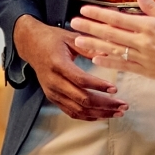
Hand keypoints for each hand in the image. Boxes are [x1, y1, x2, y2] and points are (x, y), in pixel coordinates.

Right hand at [13, 15, 127, 121]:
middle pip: (81, 99)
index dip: (98, 86)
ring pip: (78, 110)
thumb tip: (109, 53)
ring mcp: (52, 92)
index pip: (80, 80)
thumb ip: (88, 47)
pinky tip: (102, 115)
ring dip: (100, 113)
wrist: (31, 45)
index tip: (115, 88)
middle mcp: (54, 81)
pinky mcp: (53, 98)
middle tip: (123, 105)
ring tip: (118, 113)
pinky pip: (72, 112)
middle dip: (105, 104)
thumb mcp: (70, 38)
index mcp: (58, 64)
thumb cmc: (52, 39)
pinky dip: (88, 116)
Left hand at [70, 0, 154, 106]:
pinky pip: (124, 66)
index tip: (85, 9)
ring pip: (114, 50)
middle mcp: (144, 42)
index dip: (99, 14)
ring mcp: (145, 58)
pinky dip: (109, 62)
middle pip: (111, 33)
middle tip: (73, 22)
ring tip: (78, 41)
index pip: (118, 18)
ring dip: (94, 45)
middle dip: (90, 27)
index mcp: (151, 26)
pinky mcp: (148, 71)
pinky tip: (96, 59)